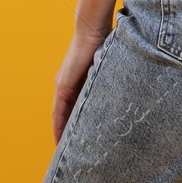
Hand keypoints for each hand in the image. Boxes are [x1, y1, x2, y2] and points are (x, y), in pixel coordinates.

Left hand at [51, 27, 108, 142]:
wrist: (93, 30)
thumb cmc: (103, 43)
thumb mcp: (105, 68)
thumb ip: (107, 79)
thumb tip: (123, 89)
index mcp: (77, 81)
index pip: (73, 108)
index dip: (74, 124)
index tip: (78, 139)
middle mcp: (66, 84)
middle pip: (65, 114)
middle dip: (67, 132)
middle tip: (71, 151)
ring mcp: (63, 85)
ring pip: (60, 115)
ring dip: (61, 132)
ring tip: (64, 150)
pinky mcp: (63, 85)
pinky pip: (58, 110)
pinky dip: (58, 125)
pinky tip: (60, 138)